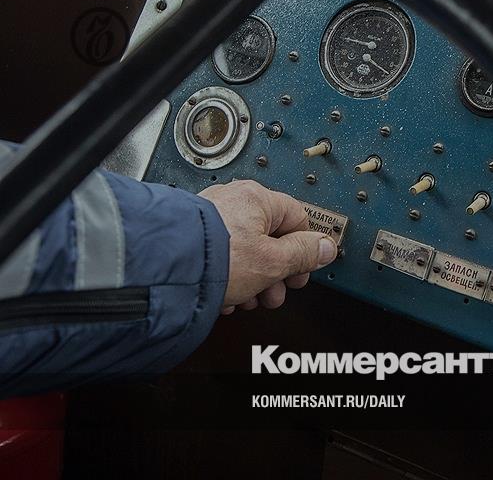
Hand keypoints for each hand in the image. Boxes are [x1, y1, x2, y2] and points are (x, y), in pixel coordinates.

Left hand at [199, 180, 338, 314]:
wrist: (161, 266)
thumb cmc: (214, 257)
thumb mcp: (273, 262)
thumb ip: (304, 254)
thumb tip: (326, 247)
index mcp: (259, 198)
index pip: (299, 219)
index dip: (305, 250)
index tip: (302, 272)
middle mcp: (234, 200)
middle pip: (270, 237)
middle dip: (276, 272)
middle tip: (274, 292)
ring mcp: (211, 216)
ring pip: (246, 249)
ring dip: (253, 278)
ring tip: (247, 299)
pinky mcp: (192, 233)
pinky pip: (223, 253)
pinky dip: (228, 274)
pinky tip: (225, 295)